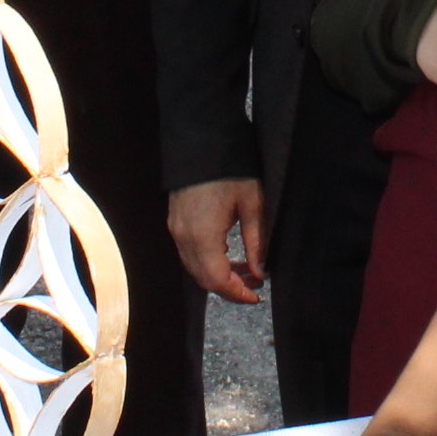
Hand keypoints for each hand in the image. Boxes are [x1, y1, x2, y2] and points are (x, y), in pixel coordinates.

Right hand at [167, 177, 265, 304]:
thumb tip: (261, 273)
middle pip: (203, 278)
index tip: (256, 296)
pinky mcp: (175, 221)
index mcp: (202, 235)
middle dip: (230, 286)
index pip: (216, 280)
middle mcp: (183, 237)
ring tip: (247, 269)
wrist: (202, 138)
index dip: (236, 293)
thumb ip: (257, 243)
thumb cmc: (231, 169)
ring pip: (195, 267)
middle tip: (256, 284)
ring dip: (219, 274)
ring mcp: (176, 229)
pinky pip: (189, 252)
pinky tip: (228, 254)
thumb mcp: (253, 205)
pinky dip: (208, 261)